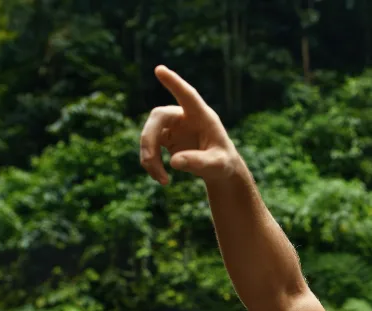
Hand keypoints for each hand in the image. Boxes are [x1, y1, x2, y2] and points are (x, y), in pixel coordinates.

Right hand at [140, 65, 241, 184]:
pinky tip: (160, 178)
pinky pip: (150, 146)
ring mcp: (173, 125)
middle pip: (158, 116)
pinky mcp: (165, 137)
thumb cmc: (223, 163)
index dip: (174, 83)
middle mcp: (185, 116)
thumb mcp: (216, 165)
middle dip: (149, 139)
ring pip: (149, 132)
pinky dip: (150, 162)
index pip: (188, 96)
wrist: (218, 169)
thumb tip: (174, 162)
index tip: (160, 69)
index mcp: (203, 116)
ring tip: (161, 180)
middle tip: (149, 162)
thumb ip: (199, 162)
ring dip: (149, 156)